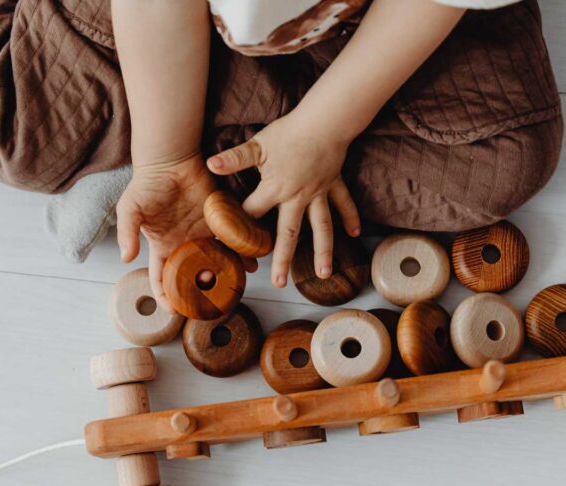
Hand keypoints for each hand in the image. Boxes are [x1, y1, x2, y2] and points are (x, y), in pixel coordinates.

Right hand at [117, 153, 255, 313]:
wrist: (170, 160)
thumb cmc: (147, 184)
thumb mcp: (129, 209)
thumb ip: (127, 233)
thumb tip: (126, 259)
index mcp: (163, 247)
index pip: (162, 279)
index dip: (166, 297)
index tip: (175, 311)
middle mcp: (185, 244)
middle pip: (194, 276)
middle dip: (202, 292)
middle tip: (212, 305)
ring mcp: (203, 234)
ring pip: (217, 261)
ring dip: (226, 274)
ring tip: (237, 286)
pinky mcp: (219, 220)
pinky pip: (231, 239)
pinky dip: (241, 250)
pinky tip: (249, 260)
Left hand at [206, 112, 361, 288]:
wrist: (324, 121)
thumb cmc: (289, 132)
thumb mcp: (258, 145)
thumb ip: (235, 158)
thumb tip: (211, 165)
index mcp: (275, 189)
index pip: (253, 212)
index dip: (239, 226)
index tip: (230, 245)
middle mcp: (298, 198)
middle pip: (289, 233)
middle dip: (282, 258)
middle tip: (279, 283)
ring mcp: (318, 194)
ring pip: (322, 227)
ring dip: (324, 251)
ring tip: (323, 275)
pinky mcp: (333, 184)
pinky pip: (343, 204)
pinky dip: (350, 218)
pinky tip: (353, 235)